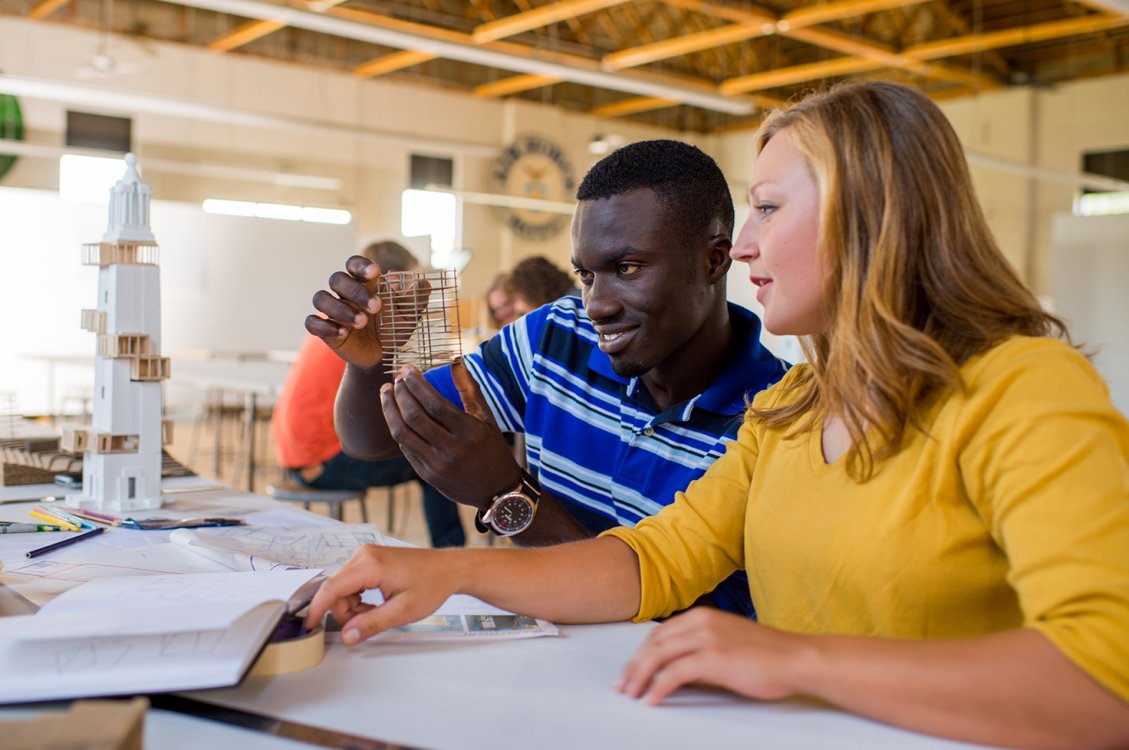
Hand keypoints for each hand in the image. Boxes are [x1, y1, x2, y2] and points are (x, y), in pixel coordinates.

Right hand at [304, 544, 460, 643]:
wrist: (449, 569)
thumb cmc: (432, 585)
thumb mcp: (402, 611)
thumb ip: (371, 624)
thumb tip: (347, 636)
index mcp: (370, 565)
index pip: (332, 588)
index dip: (317, 609)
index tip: (309, 626)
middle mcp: (364, 555)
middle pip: (335, 590)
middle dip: (346, 612)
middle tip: (370, 622)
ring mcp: (366, 554)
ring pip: (342, 588)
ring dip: (353, 606)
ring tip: (379, 611)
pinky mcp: (370, 558)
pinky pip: (351, 582)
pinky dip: (358, 597)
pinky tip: (377, 602)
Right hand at [305, 256, 430, 369]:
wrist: (382, 356)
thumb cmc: (394, 329)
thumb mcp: (410, 315)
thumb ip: (417, 297)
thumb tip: (421, 283)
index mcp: (364, 283)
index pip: (354, 264)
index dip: (361, 265)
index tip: (375, 272)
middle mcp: (345, 293)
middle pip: (337, 279)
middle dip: (356, 291)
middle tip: (377, 308)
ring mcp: (332, 311)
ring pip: (321, 298)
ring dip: (340, 309)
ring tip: (362, 323)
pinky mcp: (325, 331)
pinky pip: (312, 323)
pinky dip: (324, 326)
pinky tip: (342, 333)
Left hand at [381, 359, 522, 509]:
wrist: (497, 490)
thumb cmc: (492, 448)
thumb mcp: (487, 418)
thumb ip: (470, 389)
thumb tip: (455, 361)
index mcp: (469, 432)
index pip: (434, 404)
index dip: (417, 385)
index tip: (406, 369)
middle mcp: (452, 449)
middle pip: (415, 417)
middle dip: (400, 394)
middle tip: (395, 379)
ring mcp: (437, 465)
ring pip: (403, 433)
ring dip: (390, 410)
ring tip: (386, 393)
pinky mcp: (428, 476)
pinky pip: (406, 449)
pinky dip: (398, 429)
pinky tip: (395, 415)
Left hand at [616, 608, 806, 705]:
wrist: (796, 658)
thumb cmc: (768, 655)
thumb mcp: (728, 642)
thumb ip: (702, 648)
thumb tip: (677, 669)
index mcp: (703, 616)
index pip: (660, 633)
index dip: (641, 653)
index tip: (630, 670)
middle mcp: (701, 622)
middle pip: (654, 644)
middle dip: (634, 666)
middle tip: (622, 685)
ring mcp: (707, 638)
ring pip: (658, 656)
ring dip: (639, 676)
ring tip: (630, 693)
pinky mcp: (713, 658)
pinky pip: (674, 673)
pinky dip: (658, 687)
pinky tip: (651, 699)